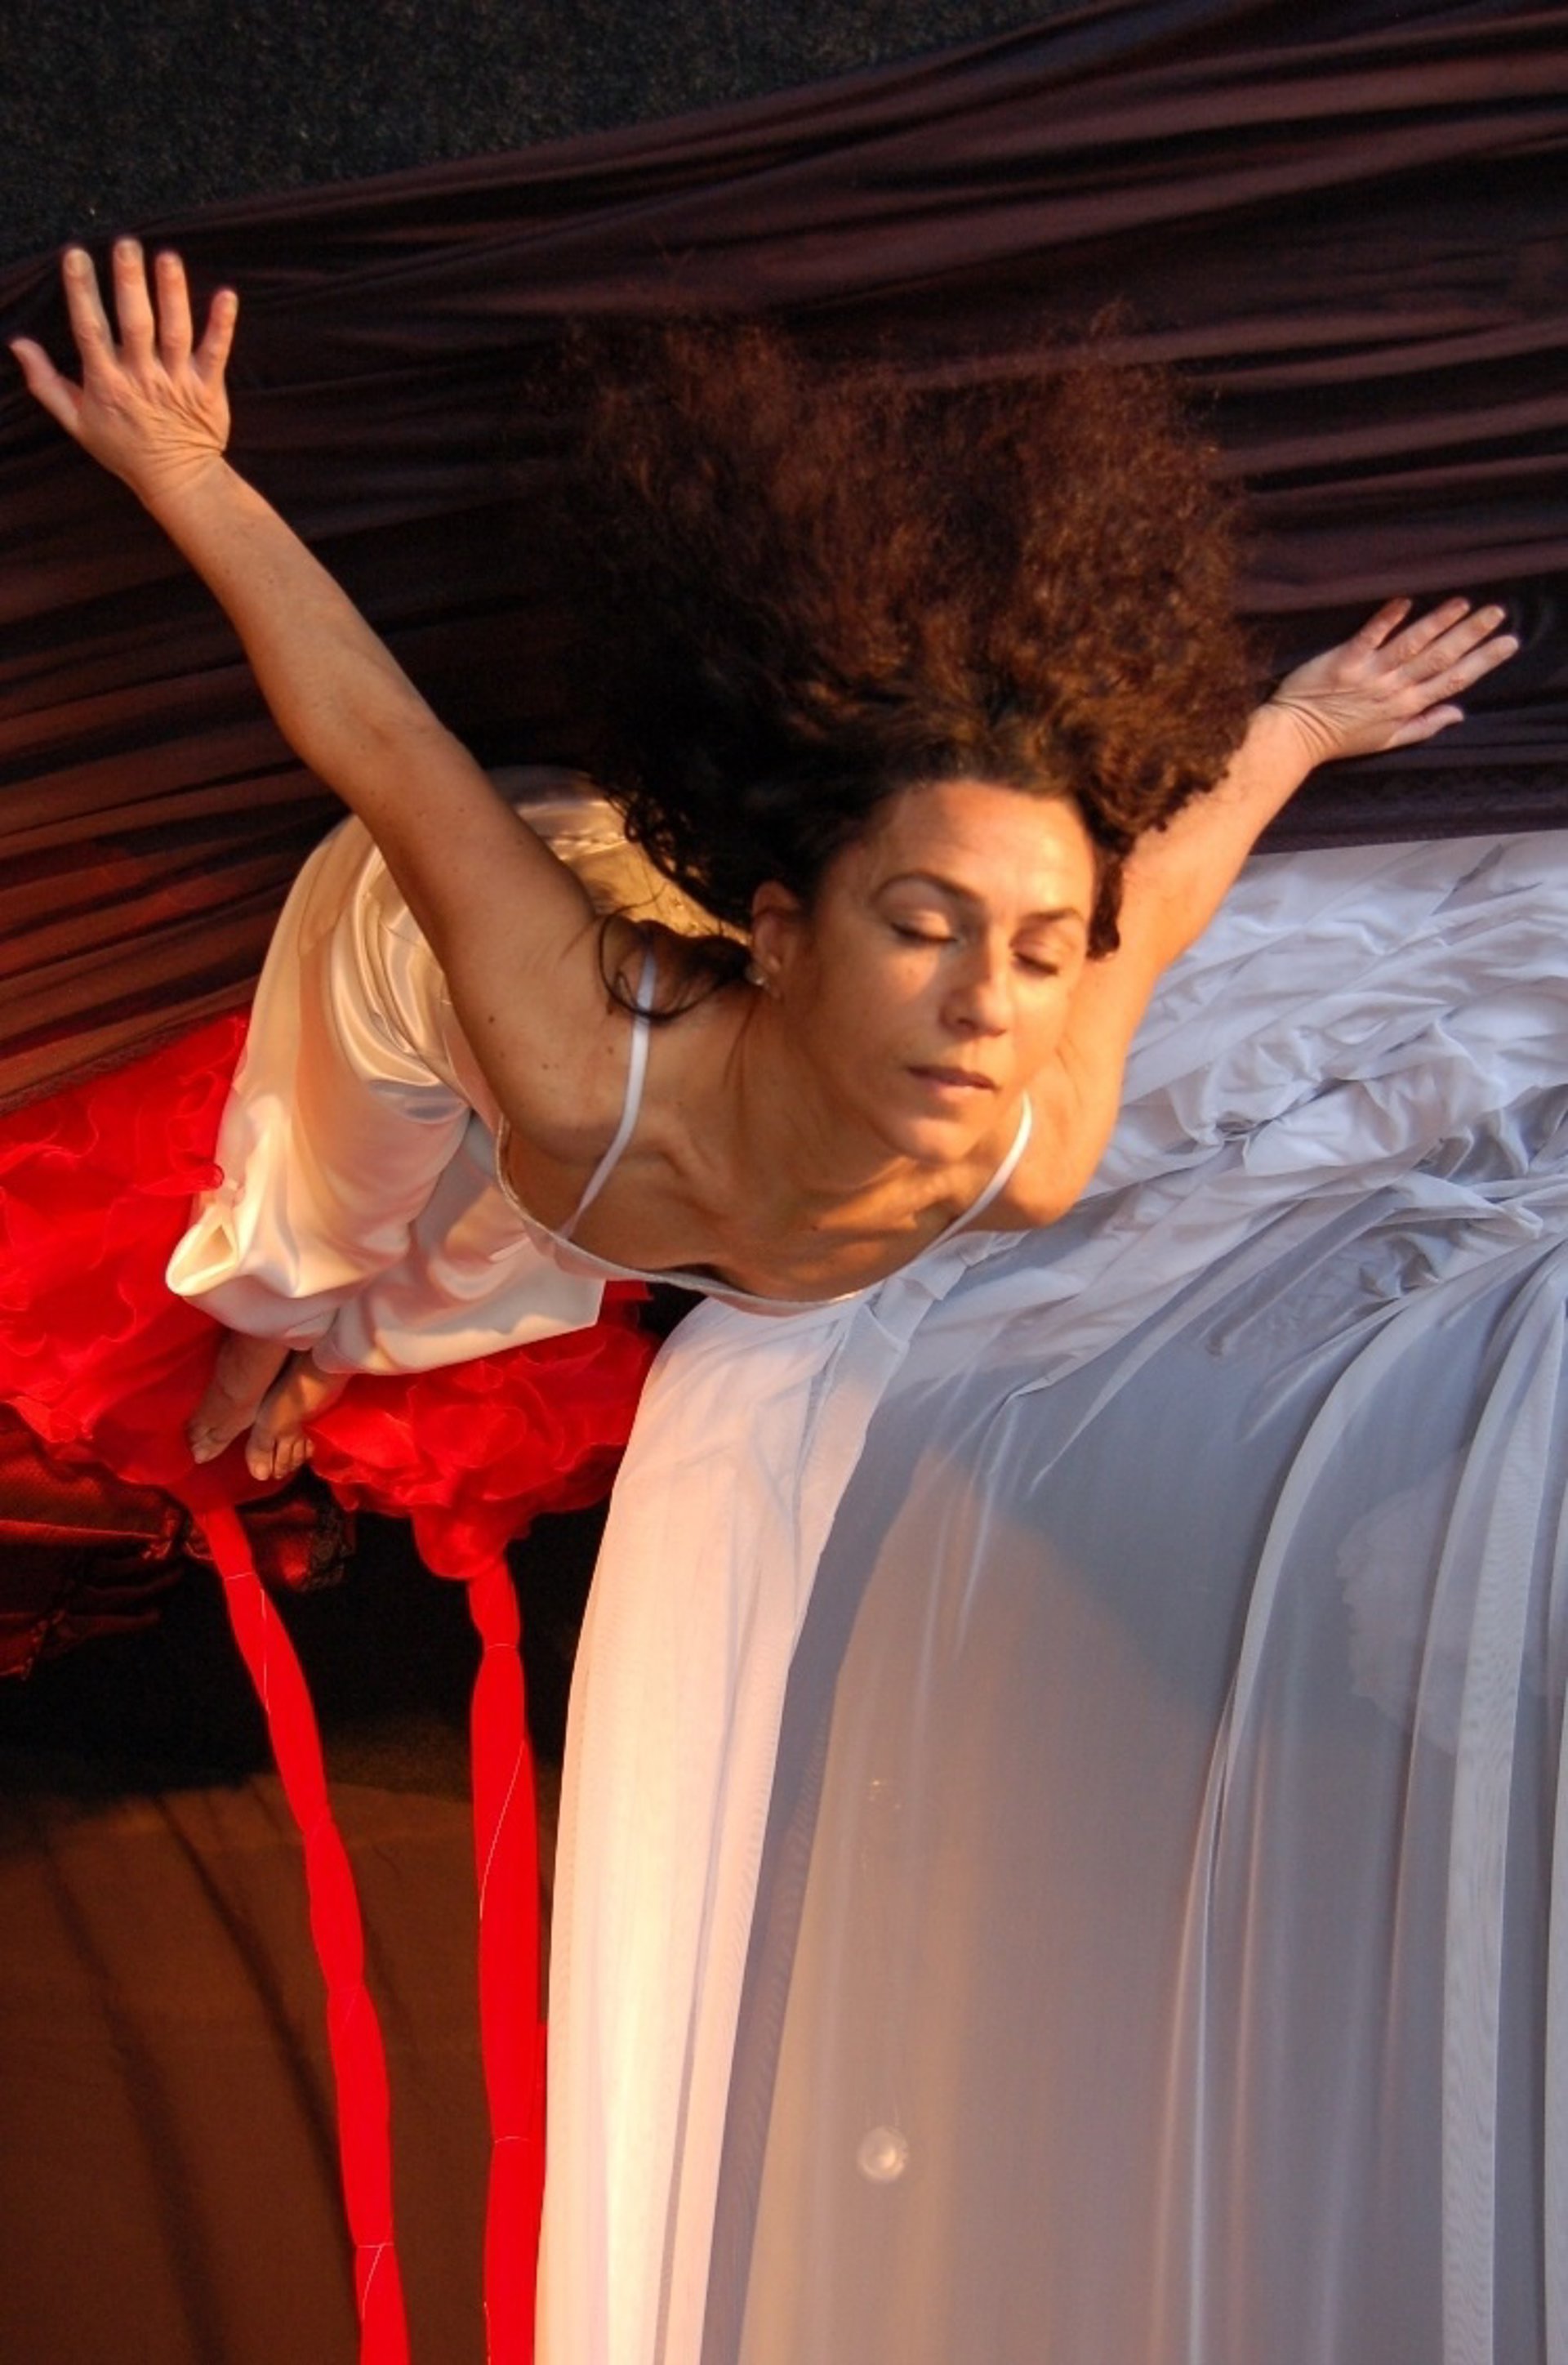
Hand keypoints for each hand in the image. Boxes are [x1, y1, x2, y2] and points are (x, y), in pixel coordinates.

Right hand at [9, 240, 235, 508]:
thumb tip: (18, 344)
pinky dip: (222, 324)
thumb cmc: (123, 448)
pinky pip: (217, 352)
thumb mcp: (77, 422)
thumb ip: (46, 382)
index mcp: (107, 383)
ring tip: (167, 257)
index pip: (90, 330)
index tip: (75, 255)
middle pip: (135, 324)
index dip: (82, 292)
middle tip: (126, 244)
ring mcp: (177, 382)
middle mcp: (142, 378)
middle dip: (129, 283)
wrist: (177, 481)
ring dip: (172, 293)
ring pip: (175, 332)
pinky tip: (226, 295)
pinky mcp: (209, 389)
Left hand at [1267, 596, 1518, 767]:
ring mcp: (1370, 674)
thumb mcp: (1388, 741)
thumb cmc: (1340, 739)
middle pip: (1440, 658)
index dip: (1483, 661)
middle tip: (1497, 612)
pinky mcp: (1344, 661)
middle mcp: (1394, 689)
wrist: (1295, 738)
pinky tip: (1404, 601)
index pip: (1454, 680)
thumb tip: (1459, 713)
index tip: (1509, 643)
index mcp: (1407, 707)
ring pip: (1412, 646)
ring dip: (1438, 623)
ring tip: (1463, 604)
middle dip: (1471, 635)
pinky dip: (1386, 620)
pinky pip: (1369, 637)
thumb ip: (1424, 726)